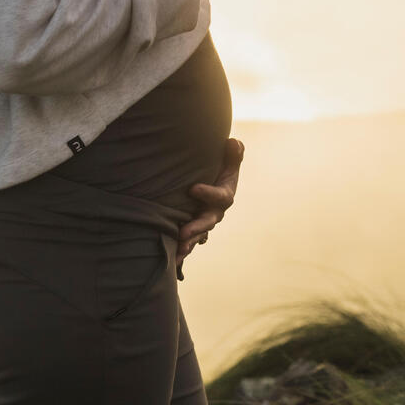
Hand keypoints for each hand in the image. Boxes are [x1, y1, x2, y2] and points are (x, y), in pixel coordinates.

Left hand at [175, 137, 242, 277]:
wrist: (210, 185)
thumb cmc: (219, 170)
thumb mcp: (228, 162)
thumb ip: (233, 154)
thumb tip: (233, 143)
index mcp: (224, 196)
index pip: (219, 197)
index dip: (208, 193)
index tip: (192, 188)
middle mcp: (214, 212)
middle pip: (207, 222)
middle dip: (195, 228)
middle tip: (182, 233)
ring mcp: (203, 222)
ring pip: (196, 236)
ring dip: (187, 244)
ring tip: (176, 252)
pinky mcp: (191, 229)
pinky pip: (187, 242)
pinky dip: (180, 252)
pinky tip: (170, 261)